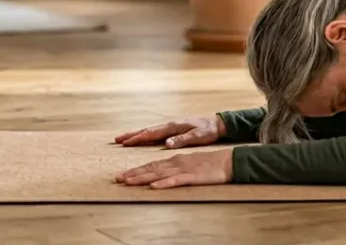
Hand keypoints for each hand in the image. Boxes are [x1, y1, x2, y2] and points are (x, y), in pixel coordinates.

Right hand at [113, 115, 225, 148]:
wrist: (216, 124)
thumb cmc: (207, 130)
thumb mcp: (197, 136)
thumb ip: (182, 140)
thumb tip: (167, 144)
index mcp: (173, 126)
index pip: (152, 133)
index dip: (138, 138)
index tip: (126, 142)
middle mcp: (169, 125)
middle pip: (146, 130)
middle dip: (131, 135)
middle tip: (116, 139)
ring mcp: (170, 127)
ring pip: (149, 131)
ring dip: (135, 135)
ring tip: (123, 139)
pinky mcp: (172, 130)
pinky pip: (154, 133)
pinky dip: (144, 135)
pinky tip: (140, 139)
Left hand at [115, 148, 233, 188]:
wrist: (228, 161)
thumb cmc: (209, 164)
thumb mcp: (189, 163)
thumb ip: (175, 168)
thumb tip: (161, 174)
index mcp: (175, 160)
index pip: (152, 164)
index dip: (137, 170)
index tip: (123, 175)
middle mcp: (176, 162)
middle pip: (151, 168)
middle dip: (134, 173)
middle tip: (118, 178)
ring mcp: (183, 169)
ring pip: (159, 174)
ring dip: (143, 177)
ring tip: (129, 181)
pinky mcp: (192, 177)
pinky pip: (176, 181)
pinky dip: (164, 183)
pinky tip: (154, 186)